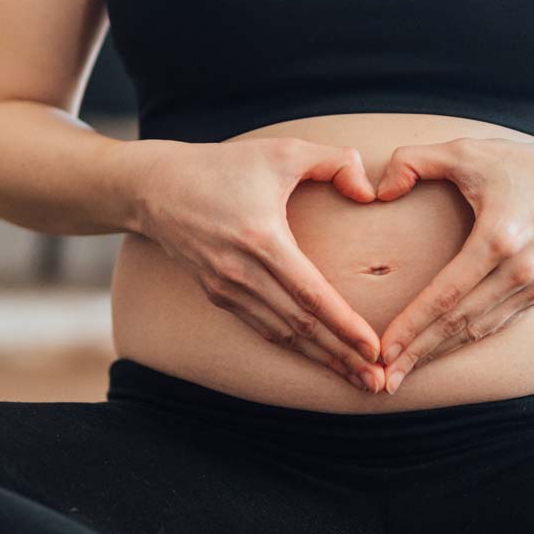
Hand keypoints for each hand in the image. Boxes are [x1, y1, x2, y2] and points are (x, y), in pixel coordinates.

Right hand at [131, 137, 389, 390]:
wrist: (156, 187)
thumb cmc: (224, 165)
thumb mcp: (282, 150)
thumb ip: (335, 161)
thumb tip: (369, 192)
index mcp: (261, 240)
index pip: (311, 295)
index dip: (345, 326)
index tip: (375, 349)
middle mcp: (241, 272)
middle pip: (300, 327)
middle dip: (342, 356)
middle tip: (377, 382)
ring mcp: (226, 288)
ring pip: (282, 335)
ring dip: (320, 359)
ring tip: (356, 378)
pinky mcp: (217, 295)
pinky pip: (262, 328)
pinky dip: (292, 347)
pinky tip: (318, 357)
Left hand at [370, 137, 533, 392]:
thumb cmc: (525, 165)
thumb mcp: (468, 151)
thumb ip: (414, 161)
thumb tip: (378, 191)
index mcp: (498, 238)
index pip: (446, 293)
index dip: (413, 325)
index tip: (383, 349)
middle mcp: (519, 270)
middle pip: (458, 323)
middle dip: (418, 354)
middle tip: (382, 381)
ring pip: (477, 330)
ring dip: (439, 354)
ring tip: (403, 374)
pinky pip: (496, 325)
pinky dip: (465, 341)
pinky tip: (439, 352)